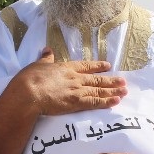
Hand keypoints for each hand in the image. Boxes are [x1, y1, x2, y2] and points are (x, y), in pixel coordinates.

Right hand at [7, 48, 126, 116]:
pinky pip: (95, 103)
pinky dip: (107, 102)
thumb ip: (46, 58)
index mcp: (66, 68)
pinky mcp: (77, 103)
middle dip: (111, 80)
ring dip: (113, 91)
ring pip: (99, 90)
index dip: (98, 66)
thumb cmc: (30, 79)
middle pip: (97, 79)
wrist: (29, 94)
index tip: (108, 66)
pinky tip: (116, 101)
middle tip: (123, 81)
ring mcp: (77, 91)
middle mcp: (75, 78)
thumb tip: (48, 50)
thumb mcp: (38, 64)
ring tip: (125, 91)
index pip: (86, 66)